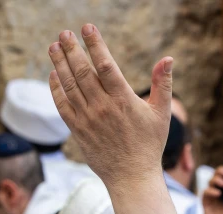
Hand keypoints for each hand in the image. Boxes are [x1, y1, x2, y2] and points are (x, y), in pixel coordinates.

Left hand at [47, 25, 182, 213]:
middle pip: (82, 71)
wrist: (132, 176)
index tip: (88, 28)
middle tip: (65, 33)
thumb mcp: (162, 113)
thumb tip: (168, 59)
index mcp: (124, 101)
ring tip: (54, 46)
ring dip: (59, 63)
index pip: (105, 65)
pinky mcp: (77, 129)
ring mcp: (87, 118)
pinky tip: (54, 74)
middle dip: (72, 49)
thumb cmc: (149, 144)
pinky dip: (56, 87)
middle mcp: (103, 107)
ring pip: (69, 85)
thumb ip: (163, 84)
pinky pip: (62, 104)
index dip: (95, 45)